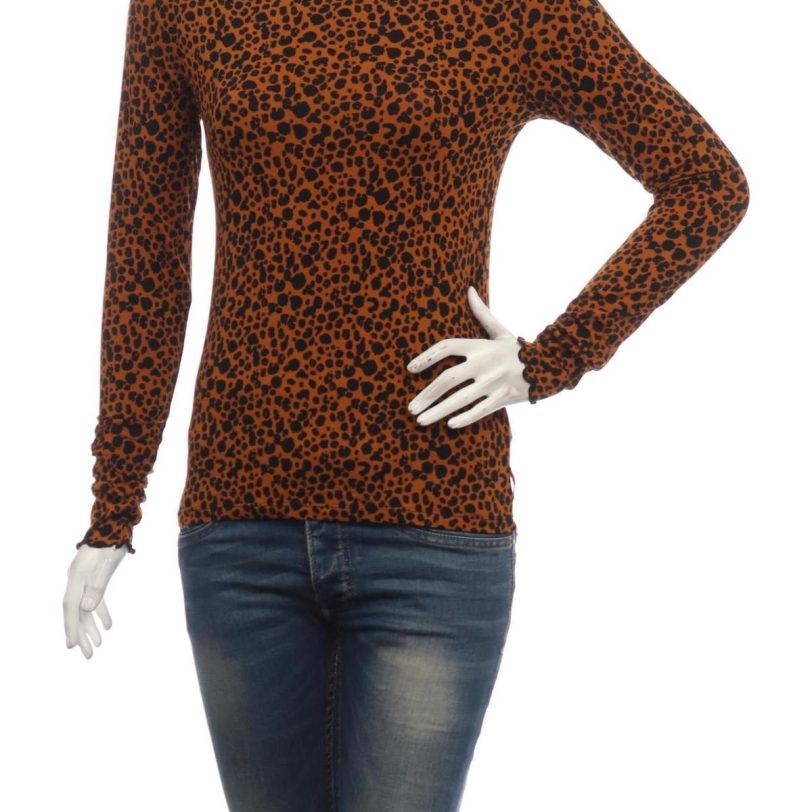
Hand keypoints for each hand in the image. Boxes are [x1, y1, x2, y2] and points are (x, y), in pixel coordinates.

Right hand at [63, 545, 127, 658]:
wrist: (115, 524)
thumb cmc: (111, 543)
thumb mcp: (107, 565)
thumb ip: (96, 587)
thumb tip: (85, 610)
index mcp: (76, 578)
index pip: (71, 608)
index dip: (71, 627)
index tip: (71, 646)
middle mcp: (77, 581)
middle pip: (76, 612)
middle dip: (81, 635)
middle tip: (88, 655)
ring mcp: (84, 580)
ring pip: (85, 609)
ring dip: (91, 627)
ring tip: (98, 645)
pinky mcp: (94, 578)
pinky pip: (95, 600)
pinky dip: (101, 613)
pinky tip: (109, 626)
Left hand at [406, 286, 530, 428]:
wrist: (550, 365)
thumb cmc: (517, 350)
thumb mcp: (500, 331)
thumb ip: (482, 314)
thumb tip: (469, 289)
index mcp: (480, 346)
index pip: (446, 347)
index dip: (426, 356)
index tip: (410, 368)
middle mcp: (484, 363)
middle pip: (448, 379)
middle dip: (427, 394)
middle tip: (410, 407)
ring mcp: (494, 382)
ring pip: (460, 399)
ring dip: (438, 411)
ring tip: (420, 420)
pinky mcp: (503, 398)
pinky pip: (480, 410)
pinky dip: (465, 418)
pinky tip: (449, 425)